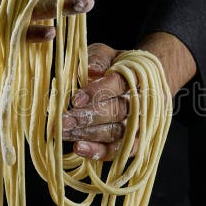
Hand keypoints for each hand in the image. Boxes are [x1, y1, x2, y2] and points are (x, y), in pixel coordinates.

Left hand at [61, 33, 196, 160]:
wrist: (142, 82)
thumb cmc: (117, 66)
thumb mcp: (107, 54)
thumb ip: (97, 59)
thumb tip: (88, 69)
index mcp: (137, 76)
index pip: (118, 84)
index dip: (97, 92)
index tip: (75, 99)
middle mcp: (142, 102)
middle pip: (117, 111)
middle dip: (88, 117)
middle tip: (63, 120)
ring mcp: (140, 124)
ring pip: (117, 133)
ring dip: (88, 134)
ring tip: (64, 133)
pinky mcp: (135, 143)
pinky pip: (119, 151)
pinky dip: (99, 152)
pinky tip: (79, 148)